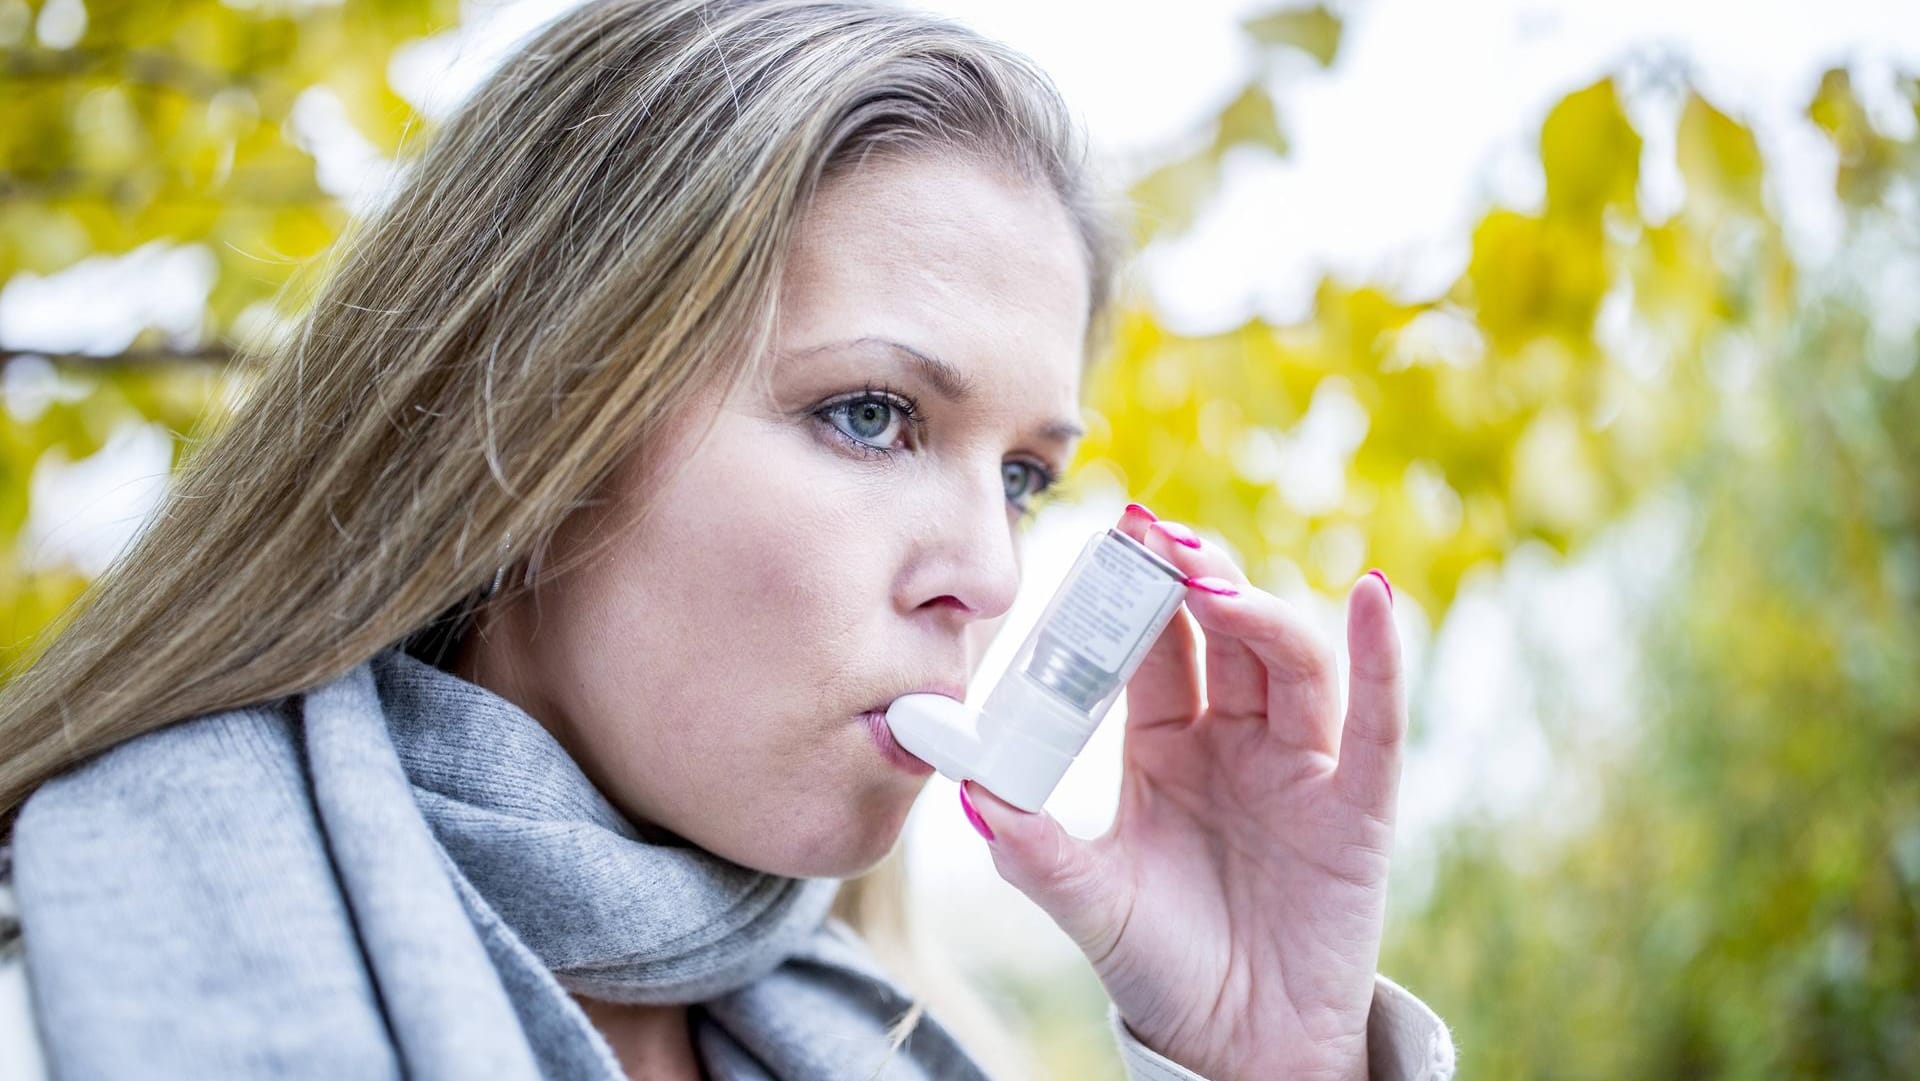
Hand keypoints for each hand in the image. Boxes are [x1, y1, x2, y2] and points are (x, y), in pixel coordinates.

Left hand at [957, 503, 1405, 1080]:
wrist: (1236, 1052)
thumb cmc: (1163, 968)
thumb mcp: (1091, 904)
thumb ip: (1035, 851)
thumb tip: (966, 792)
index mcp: (1165, 743)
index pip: (1152, 645)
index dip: (1134, 592)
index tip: (1108, 535)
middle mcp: (1236, 738)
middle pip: (1223, 631)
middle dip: (1192, 575)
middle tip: (1154, 533)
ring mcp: (1301, 766)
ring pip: (1290, 661)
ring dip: (1255, 610)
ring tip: (1208, 581)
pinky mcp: (1357, 810)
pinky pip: (1378, 725)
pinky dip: (1381, 658)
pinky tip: (1372, 597)